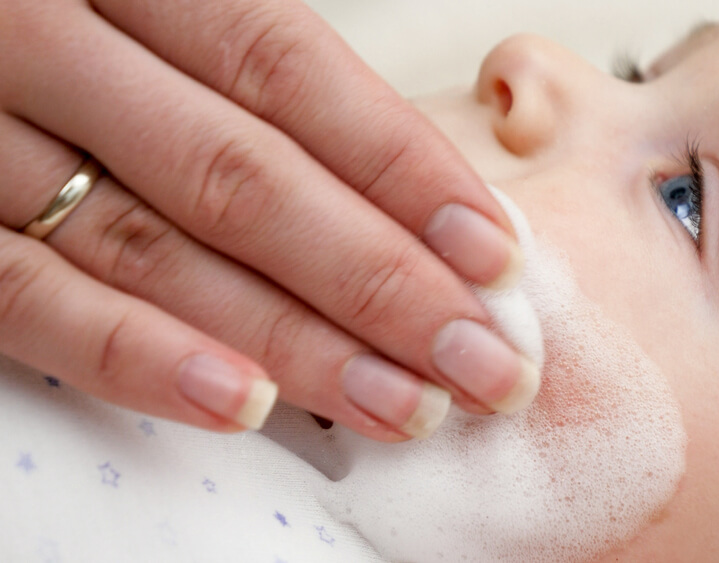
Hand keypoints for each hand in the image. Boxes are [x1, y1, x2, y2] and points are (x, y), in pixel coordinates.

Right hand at [0, 0, 537, 439]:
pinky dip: (137, 355)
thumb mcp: (143, 9)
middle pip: (243, 175)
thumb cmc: (57, 17)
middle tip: (485, 361)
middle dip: (380, 280)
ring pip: (155, 248)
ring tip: (403, 404)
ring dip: (294, 340)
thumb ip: (242, 78)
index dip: (398, 164)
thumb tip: (400, 189)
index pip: (285, 68)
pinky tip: (241, 403)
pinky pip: (28, 302)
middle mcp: (44, 39)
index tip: (492, 252)